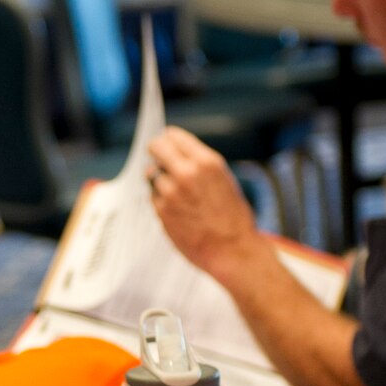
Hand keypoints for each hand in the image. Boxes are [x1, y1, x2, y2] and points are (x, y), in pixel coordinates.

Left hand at [148, 126, 256, 275]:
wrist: (233, 250)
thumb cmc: (233, 217)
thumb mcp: (223, 179)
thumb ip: (199, 165)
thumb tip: (174, 154)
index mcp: (206, 162)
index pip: (172, 135)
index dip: (168, 141)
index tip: (167, 146)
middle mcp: (186, 173)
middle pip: (156, 147)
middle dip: (156, 153)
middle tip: (160, 161)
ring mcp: (171, 193)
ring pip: (151, 174)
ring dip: (160, 181)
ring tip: (178, 195)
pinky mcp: (162, 211)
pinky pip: (153, 197)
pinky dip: (161, 201)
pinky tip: (178, 211)